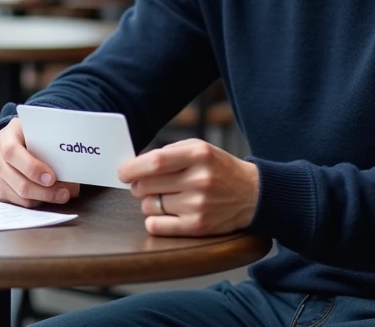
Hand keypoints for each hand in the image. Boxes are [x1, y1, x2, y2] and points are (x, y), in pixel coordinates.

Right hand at [0, 118, 79, 207]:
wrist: (16, 136)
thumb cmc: (32, 131)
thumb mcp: (39, 128)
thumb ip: (49, 142)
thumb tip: (71, 166)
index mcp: (6, 136)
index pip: (12, 153)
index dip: (32, 168)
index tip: (52, 178)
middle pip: (18, 181)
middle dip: (44, 191)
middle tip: (65, 192)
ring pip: (19, 195)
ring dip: (44, 198)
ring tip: (62, 195)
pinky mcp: (1, 187)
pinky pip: (19, 201)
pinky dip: (37, 201)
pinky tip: (49, 196)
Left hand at [119, 139, 259, 236]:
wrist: (252, 194)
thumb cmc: (219, 168)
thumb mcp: (200, 148)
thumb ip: (169, 153)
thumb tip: (134, 165)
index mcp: (199, 155)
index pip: (155, 162)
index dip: (132, 168)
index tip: (122, 172)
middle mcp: (199, 180)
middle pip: (147, 185)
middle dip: (138, 185)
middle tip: (143, 185)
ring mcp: (198, 205)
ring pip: (149, 206)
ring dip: (148, 202)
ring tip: (164, 197)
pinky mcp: (198, 227)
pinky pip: (156, 226)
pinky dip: (153, 219)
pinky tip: (164, 213)